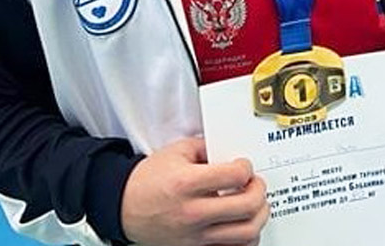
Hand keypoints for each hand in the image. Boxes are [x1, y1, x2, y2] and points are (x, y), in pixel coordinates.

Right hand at [121, 136, 268, 245]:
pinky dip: (245, 239)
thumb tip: (230, 152)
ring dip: (259, 216)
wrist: (125, 206)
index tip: (243, 166)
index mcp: (187, 183)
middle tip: (255, 184)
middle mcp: (193, 212)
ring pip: (246, 234)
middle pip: (247, 207)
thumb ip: (206, 147)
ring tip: (254, 205)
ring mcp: (195, 236)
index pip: (235, 176)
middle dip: (259, 191)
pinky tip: (242, 226)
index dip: (246, 168)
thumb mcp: (176, 151)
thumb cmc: (148, 180)